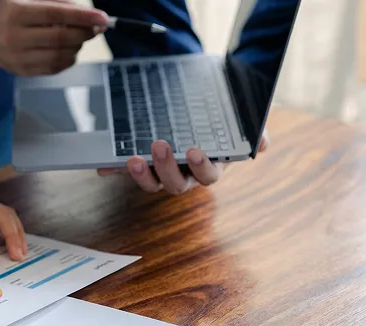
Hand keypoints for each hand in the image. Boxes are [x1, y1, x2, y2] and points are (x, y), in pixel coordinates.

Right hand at [0, 0, 107, 75]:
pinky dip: (69, 59)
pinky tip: (70, 49)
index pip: (56, 15)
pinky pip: (54, 68)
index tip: (102, 18)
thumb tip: (88, 15)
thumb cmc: (9, 10)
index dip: (82, 17)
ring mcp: (17, 59)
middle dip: (84, 33)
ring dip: (78, 46)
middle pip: (60, 38)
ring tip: (81, 37)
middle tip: (97, 27)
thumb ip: (58, 4)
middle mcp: (14, 38)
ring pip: (60, 56)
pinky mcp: (22, 72)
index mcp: (15, 13)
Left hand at [98, 134, 269, 193]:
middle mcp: (185, 176)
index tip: (196, 151)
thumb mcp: (239, 120)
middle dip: (167, 167)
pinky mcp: (141, 167)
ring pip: (152, 183)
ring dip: (141, 174)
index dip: (202, 166)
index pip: (208, 176)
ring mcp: (161, 174)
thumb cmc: (219, 118)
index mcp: (210, 168)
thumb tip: (263, 143)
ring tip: (131, 157)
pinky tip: (102, 167)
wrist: (194, 103)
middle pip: (176, 183)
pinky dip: (114, 170)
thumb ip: (253, 130)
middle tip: (159, 145)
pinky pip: (125, 173)